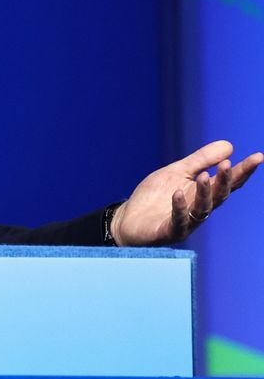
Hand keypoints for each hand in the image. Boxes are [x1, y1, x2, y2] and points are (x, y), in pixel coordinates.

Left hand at [112, 140, 262, 246]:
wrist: (128, 219)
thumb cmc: (155, 196)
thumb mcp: (177, 172)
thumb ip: (201, 161)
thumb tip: (229, 146)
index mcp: (203, 194)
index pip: (228, 182)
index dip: (243, 171)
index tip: (258, 157)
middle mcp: (199, 209)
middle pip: (219, 195)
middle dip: (225, 181)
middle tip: (228, 164)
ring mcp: (186, 222)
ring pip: (202, 209)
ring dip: (204, 193)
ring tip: (203, 176)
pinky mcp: (169, 231)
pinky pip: (177, 220)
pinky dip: (179, 207)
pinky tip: (177, 194)